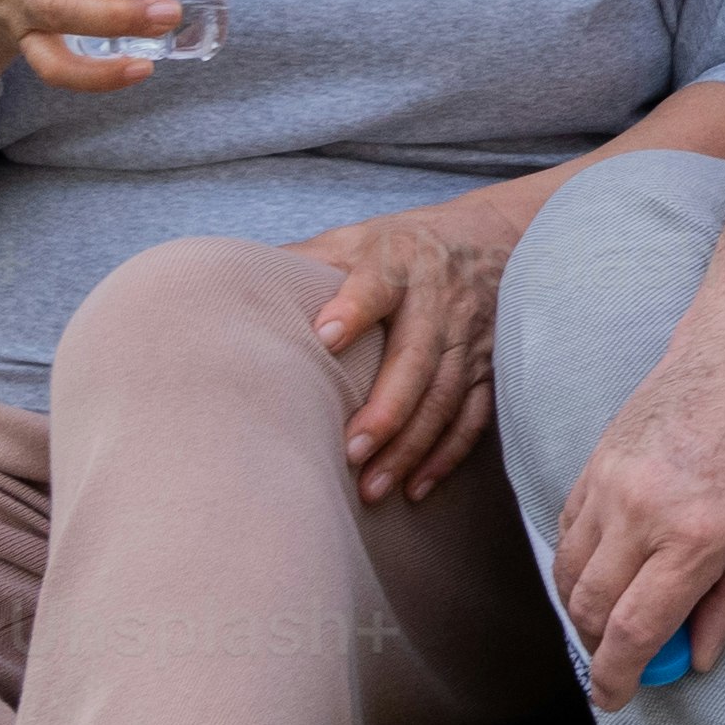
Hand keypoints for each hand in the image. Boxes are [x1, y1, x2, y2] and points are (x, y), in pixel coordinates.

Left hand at [296, 185, 527, 505]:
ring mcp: (469, 338)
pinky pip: (473, 416)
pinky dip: (448, 454)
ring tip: (372, 489)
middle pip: (416, 358)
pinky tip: (417, 487)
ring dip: (412, 446)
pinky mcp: (489, 367)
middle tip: (351, 453)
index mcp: (399, 262)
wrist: (494, 236)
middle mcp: (439, 301)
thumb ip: (305, 262)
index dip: (355, 308)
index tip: (325, 338)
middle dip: (387, 409)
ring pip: (444, 397)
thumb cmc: (403, 245)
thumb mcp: (355, 238)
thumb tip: (229, 281)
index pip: (378, 284)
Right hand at [546, 312, 724, 702]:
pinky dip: (576, 562)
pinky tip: (607, 570)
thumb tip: (696, 657)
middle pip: (588, 607)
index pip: (633, 630)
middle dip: (596, 649)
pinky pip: (566, 529)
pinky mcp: (595, 459)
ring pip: (567, 570)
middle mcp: (641, 511)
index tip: (615, 698)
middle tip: (620, 664)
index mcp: (696, 538)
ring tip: (613, 620)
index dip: (617, 676)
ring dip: (581, 608)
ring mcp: (611, 482)